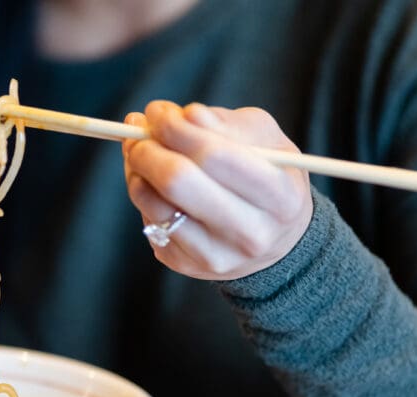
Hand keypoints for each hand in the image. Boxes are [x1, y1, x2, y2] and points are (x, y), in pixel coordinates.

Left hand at [122, 101, 312, 279]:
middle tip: (136, 129)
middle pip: (178, 182)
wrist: (277, 243)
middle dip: (147, 147)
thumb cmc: (271, 177)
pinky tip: (150, 178)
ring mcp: (216, 256)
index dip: (176, 128)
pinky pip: (148, 221)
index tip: (157, 111)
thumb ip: (223, 123)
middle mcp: (250, 234)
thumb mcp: (266, 140)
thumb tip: (174, 115)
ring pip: (154, 203)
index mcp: (280, 198)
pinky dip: (142, 192)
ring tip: (139, 148)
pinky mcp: (187, 266)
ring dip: (136, 168)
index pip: (214, 156)